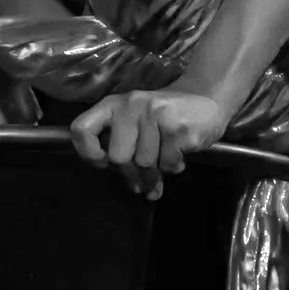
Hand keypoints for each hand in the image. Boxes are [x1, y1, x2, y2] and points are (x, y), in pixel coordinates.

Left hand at [69, 86, 228, 198]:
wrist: (207, 97)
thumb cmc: (166, 117)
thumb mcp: (139, 125)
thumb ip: (129, 153)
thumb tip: (140, 191)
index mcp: (114, 105)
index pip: (81, 129)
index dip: (88, 153)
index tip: (104, 163)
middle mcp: (131, 106)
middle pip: (117, 157)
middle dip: (133, 172)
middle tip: (147, 172)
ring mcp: (155, 114)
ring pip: (145, 163)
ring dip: (158, 168)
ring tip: (167, 155)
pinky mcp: (177, 127)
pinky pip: (168, 163)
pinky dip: (175, 165)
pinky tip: (180, 152)